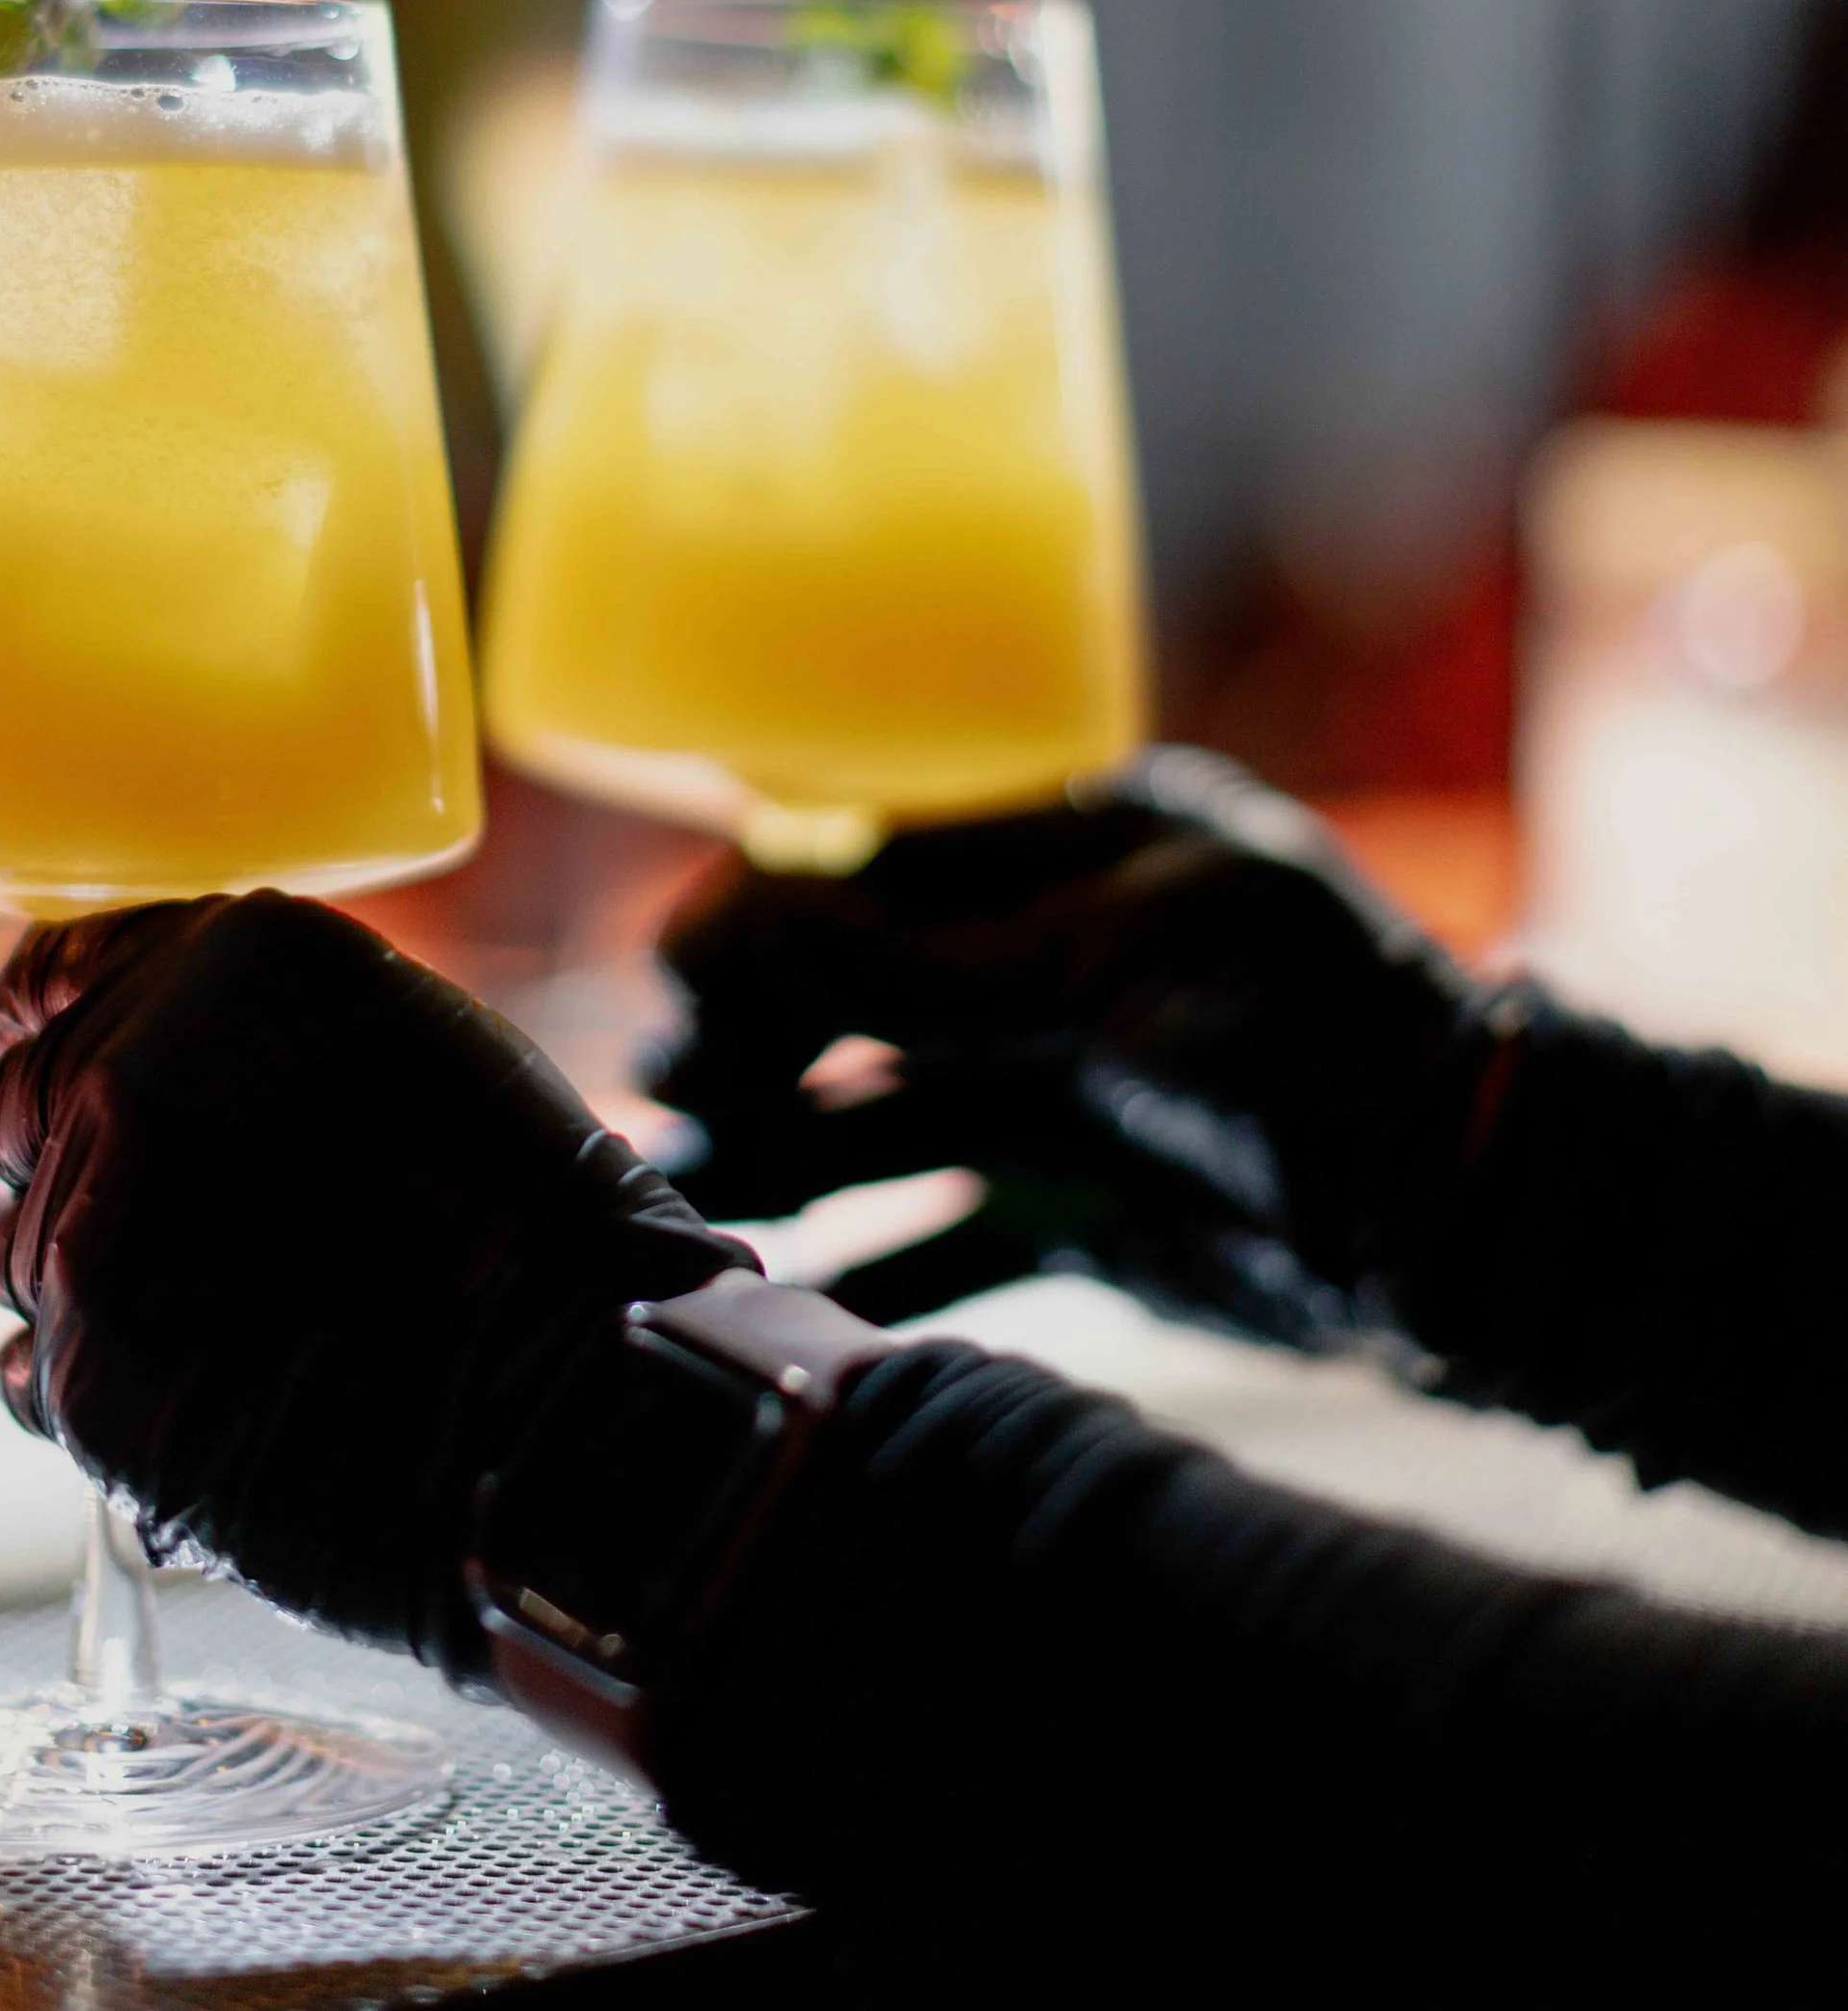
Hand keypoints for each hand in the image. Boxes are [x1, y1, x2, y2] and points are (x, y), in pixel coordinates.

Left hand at [0, 891, 745, 1677]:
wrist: (579, 1395)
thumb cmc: (530, 1216)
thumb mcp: (409, 1037)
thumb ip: (258, 1019)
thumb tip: (150, 1044)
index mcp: (229, 960)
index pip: (52, 976)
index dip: (56, 1020)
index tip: (51, 1044)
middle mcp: (134, 1074)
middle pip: (15, 1109)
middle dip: (71, 1154)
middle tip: (174, 1210)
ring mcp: (94, 1234)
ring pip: (16, 1244)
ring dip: (85, 1273)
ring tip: (213, 1311)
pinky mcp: (84, 1382)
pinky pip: (24, 1369)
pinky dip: (90, 1377)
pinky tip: (187, 1384)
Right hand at [654, 748, 1495, 1331]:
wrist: (1467, 1211)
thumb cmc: (1312, 1036)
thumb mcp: (1115, 967)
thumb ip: (925, 959)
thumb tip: (740, 914)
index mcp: (1077, 848)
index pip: (875, 859)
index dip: (767, 915)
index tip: (678, 973)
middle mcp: (1055, 957)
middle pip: (857, 992)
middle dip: (756, 1040)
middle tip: (672, 1098)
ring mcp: (1065, 1083)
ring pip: (883, 1117)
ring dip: (787, 1154)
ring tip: (688, 1196)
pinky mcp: (1083, 1203)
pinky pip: (950, 1230)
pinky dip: (875, 1259)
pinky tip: (792, 1292)